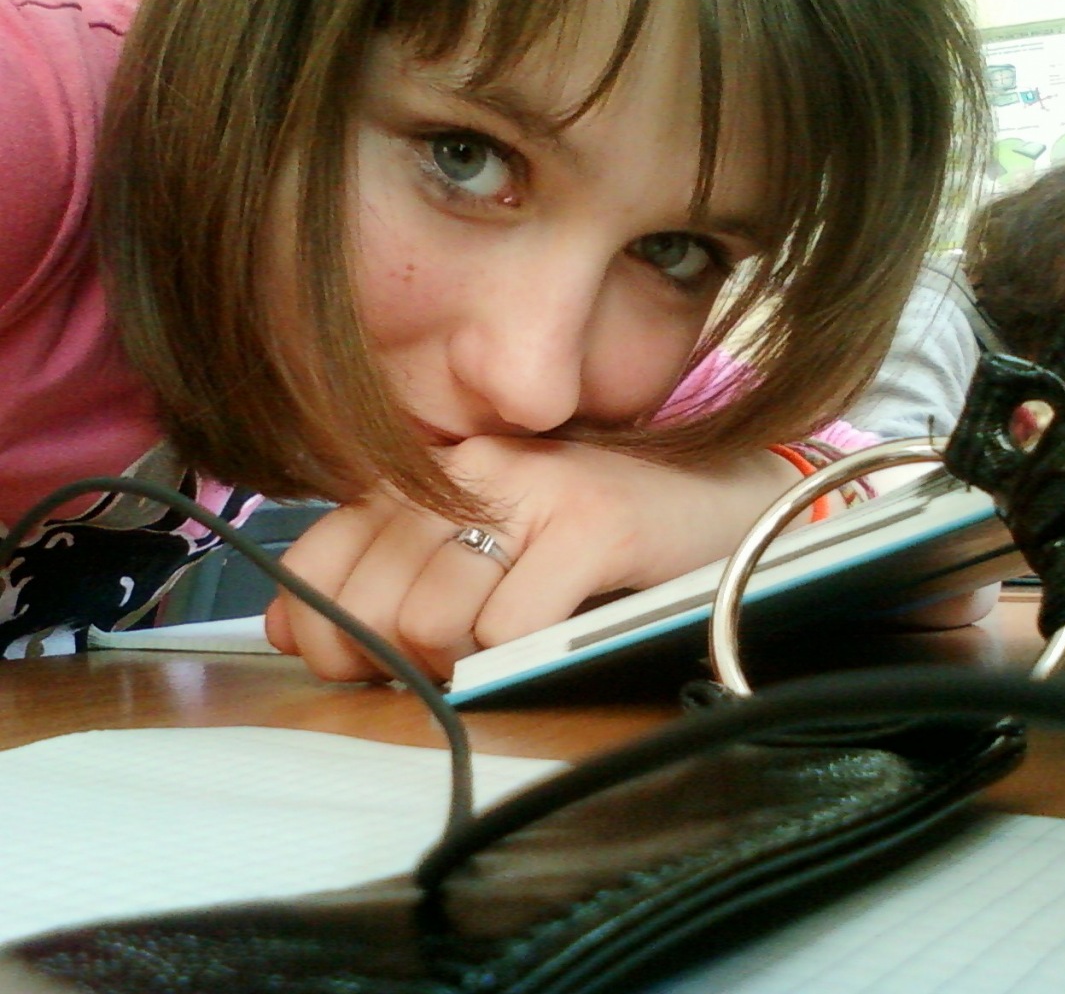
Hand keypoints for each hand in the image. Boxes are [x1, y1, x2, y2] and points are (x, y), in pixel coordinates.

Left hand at [264, 436, 803, 681]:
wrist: (707, 499)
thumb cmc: (579, 539)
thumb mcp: (469, 550)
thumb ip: (379, 580)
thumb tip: (286, 629)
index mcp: (422, 476)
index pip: (316, 561)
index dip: (325, 634)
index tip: (369, 663)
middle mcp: (461, 470)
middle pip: (371, 609)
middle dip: (402, 664)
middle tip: (456, 662)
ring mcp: (528, 489)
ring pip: (431, 623)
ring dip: (466, 665)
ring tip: (511, 644)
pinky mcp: (590, 521)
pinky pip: (509, 630)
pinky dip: (523, 656)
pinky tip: (556, 627)